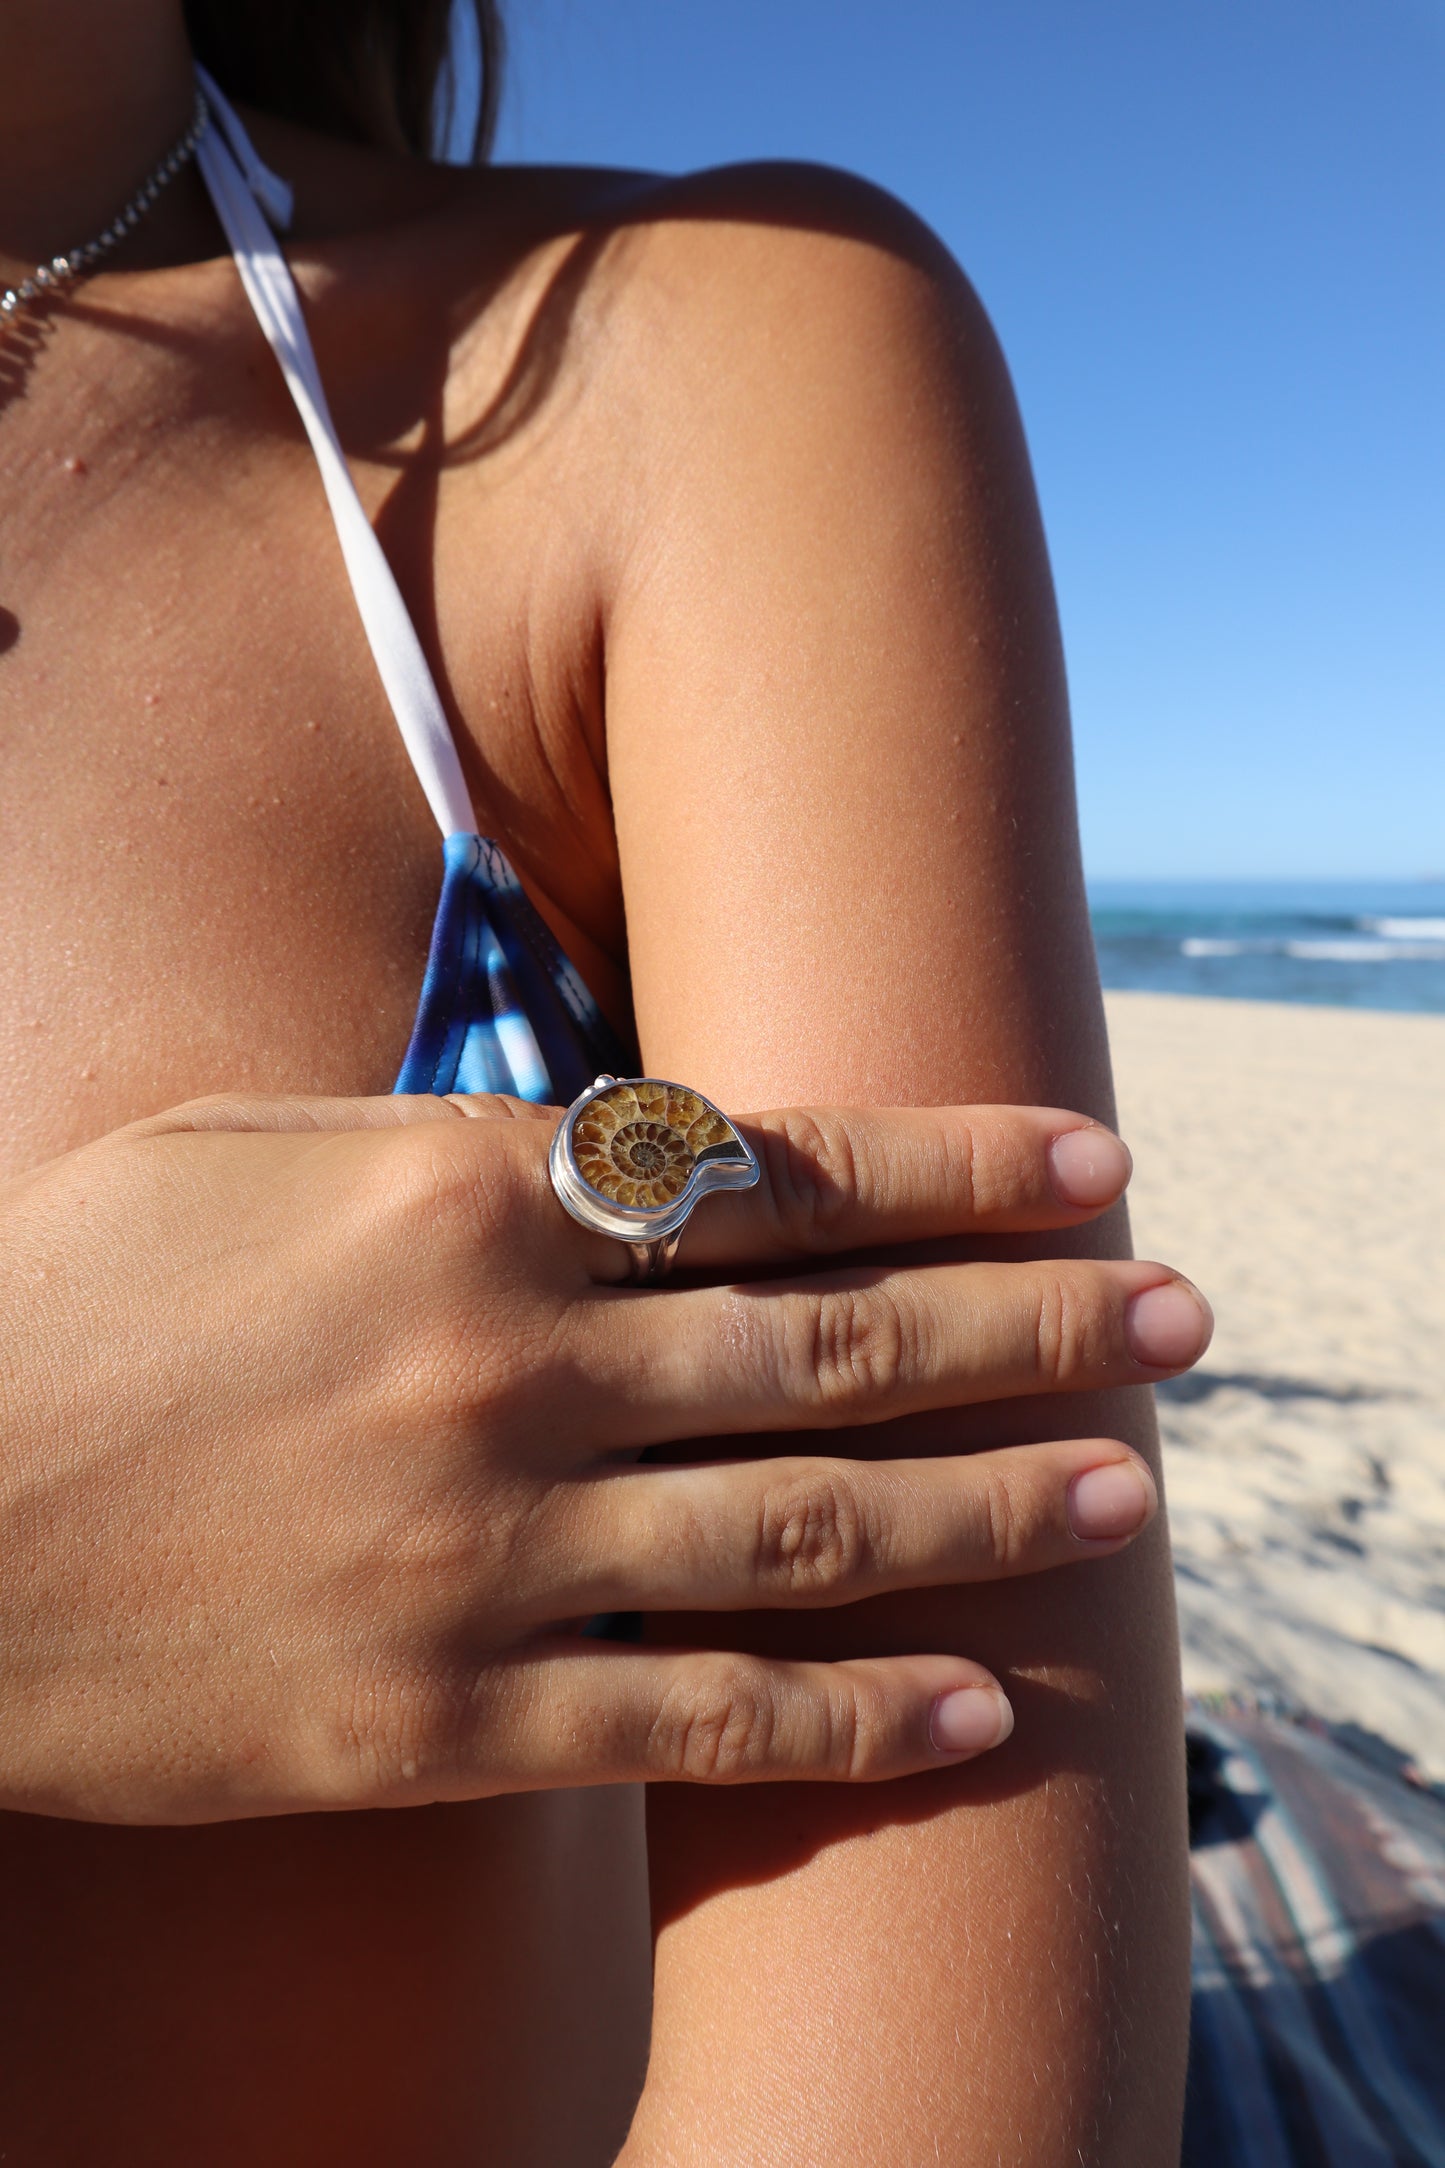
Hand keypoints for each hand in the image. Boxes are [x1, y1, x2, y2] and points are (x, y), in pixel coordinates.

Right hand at [0, 1091, 1207, 1821]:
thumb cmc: (62, 1302)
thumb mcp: (239, 1146)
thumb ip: (444, 1137)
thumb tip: (618, 1133)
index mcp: (461, 1201)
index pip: (776, 1171)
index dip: (954, 1162)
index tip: (1088, 1157)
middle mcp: (514, 1366)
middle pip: (844, 1340)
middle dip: (1038, 1323)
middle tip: (1185, 1316)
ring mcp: (493, 1554)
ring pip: (815, 1524)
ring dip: (1000, 1505)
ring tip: (1134, 1494)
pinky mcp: (448, 1720)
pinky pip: (704, 1724)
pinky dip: (858, 1715)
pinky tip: (985, 1700)